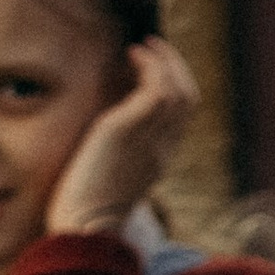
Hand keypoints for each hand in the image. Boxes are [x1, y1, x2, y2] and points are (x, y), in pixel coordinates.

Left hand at [46, 37, 199, 235]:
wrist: (85, 228)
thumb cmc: (86, 213)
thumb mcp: (108, 180)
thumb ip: (114, 157)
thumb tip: (100, 137)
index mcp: (159, 162)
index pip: (180, 118)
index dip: (173, 88)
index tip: (152, 71)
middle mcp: (162, 149)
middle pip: (189, 99)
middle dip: (176, 67)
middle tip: (154, 47)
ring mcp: (150, 139)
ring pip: (178, 89)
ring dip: (163, 60)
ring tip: (143, 46)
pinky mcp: (130, 129)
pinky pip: (156, 87)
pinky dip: (149, 64)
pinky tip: (132, 54)